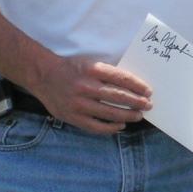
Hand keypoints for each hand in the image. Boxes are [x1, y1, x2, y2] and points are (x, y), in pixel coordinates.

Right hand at [31, 56, 151, 133]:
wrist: (44, 76)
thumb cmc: (71, 68)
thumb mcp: (90, 63)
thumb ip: (107, 74)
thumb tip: (132, 86)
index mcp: (93, 70)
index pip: (121, 79)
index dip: (137, 86)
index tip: (148, 91)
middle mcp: (86, 87)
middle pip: (118, 97)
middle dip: (137, 102)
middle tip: (148, 105)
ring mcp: (79, 104)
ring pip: (109, 113)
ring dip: (127, 115)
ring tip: (138, 116)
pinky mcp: (72, 117)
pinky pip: (95, 126)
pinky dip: (110, 128)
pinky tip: (120, 125)